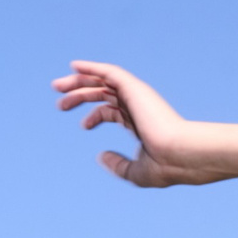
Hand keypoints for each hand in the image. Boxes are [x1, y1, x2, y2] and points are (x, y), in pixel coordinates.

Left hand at [53, 61, 225, 187]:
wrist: (180, 155)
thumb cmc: (165, 166)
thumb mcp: (136, 171)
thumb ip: (118, 165)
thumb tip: (99, 156)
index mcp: (140, 122)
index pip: (113, 111)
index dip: (95, 115)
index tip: (82, 126)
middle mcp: (138, 105)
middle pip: (104, 93)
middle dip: (81, 94)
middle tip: (60, 102)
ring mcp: (137, 96)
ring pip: (103, 81)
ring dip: (80, 81)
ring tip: (57, 87)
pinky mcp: (135, 89)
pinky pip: (110, 72)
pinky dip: (92, 67)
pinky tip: (74, 66)